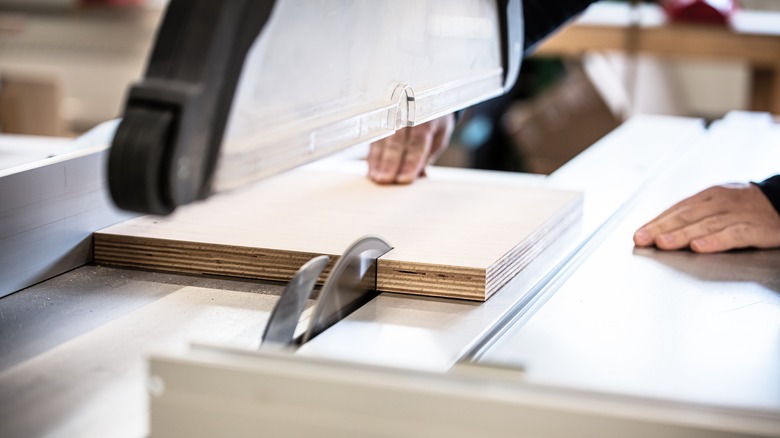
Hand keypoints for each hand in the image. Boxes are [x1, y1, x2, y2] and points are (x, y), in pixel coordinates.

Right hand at [368, 113, 454, 183]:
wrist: (428, 94)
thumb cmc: (435, 118)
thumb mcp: (440, 134)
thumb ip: (429, 154)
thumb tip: (419, 175)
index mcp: (425, 115)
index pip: (416, 142)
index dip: (410, 162)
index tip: (404, 179)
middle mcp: (406, 112)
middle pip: (396, 140)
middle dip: (390, 162)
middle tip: (386, 180)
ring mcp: (391, 114)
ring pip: (382, 139)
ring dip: (378, 161)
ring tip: (377, 178)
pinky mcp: (380, 120)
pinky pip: (375, 140)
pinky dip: (373, 156)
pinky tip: (372, 170)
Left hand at [633, 183, 779, 252]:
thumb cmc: (745, 208)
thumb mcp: (719, 206)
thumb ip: (693, 217)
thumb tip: (659, 231)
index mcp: (709, 196)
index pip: (678, 209)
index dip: (656, 223)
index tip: (638, 235)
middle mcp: (722, 202)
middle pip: (687, 215)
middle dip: (662, 228)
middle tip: (643, 239)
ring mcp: (739, 214)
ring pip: (706, 224)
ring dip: (682, 234)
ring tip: (664, 243)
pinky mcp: (758, 228)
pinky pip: (734, 234)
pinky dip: (716, 241)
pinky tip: (700, 247)